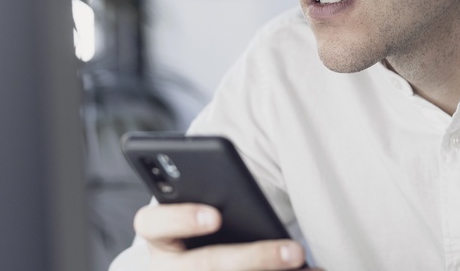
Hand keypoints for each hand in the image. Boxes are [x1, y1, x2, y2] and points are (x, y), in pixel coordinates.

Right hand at [134, 202, 314, 270]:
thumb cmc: (198, 225)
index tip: (216, 215)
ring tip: (306, 261)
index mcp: (158, 236)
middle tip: (296, 251)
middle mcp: (167, 268)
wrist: (190, 261)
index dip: (182, 218)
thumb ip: (209, 197)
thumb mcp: (194, 209)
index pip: (153, 224)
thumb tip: (245, 195)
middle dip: (255, 259)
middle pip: (207, 266)